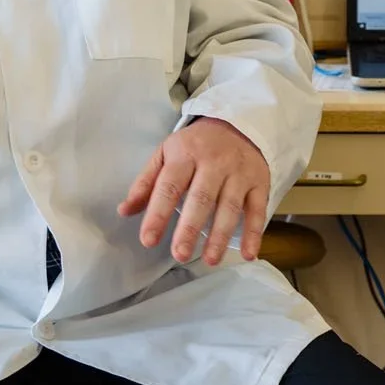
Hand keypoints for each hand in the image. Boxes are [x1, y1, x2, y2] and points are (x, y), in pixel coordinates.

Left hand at [119, 117, 271, 264]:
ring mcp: (239, 173)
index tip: (148, 240)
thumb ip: (146, 182)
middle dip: (190, 228)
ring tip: (210, 259)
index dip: (157, 214)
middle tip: (179, 254)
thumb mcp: (166, 153)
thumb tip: (124, 211)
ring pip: (230, 207)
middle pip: (201, 198)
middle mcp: (214, 163)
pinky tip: (248, 254)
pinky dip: (254, 233)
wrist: (238, 124)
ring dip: (220, 235)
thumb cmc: (196, 145)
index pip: (169, 187)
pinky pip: (258, 209)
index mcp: (185, 154)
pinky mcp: (259, 182)